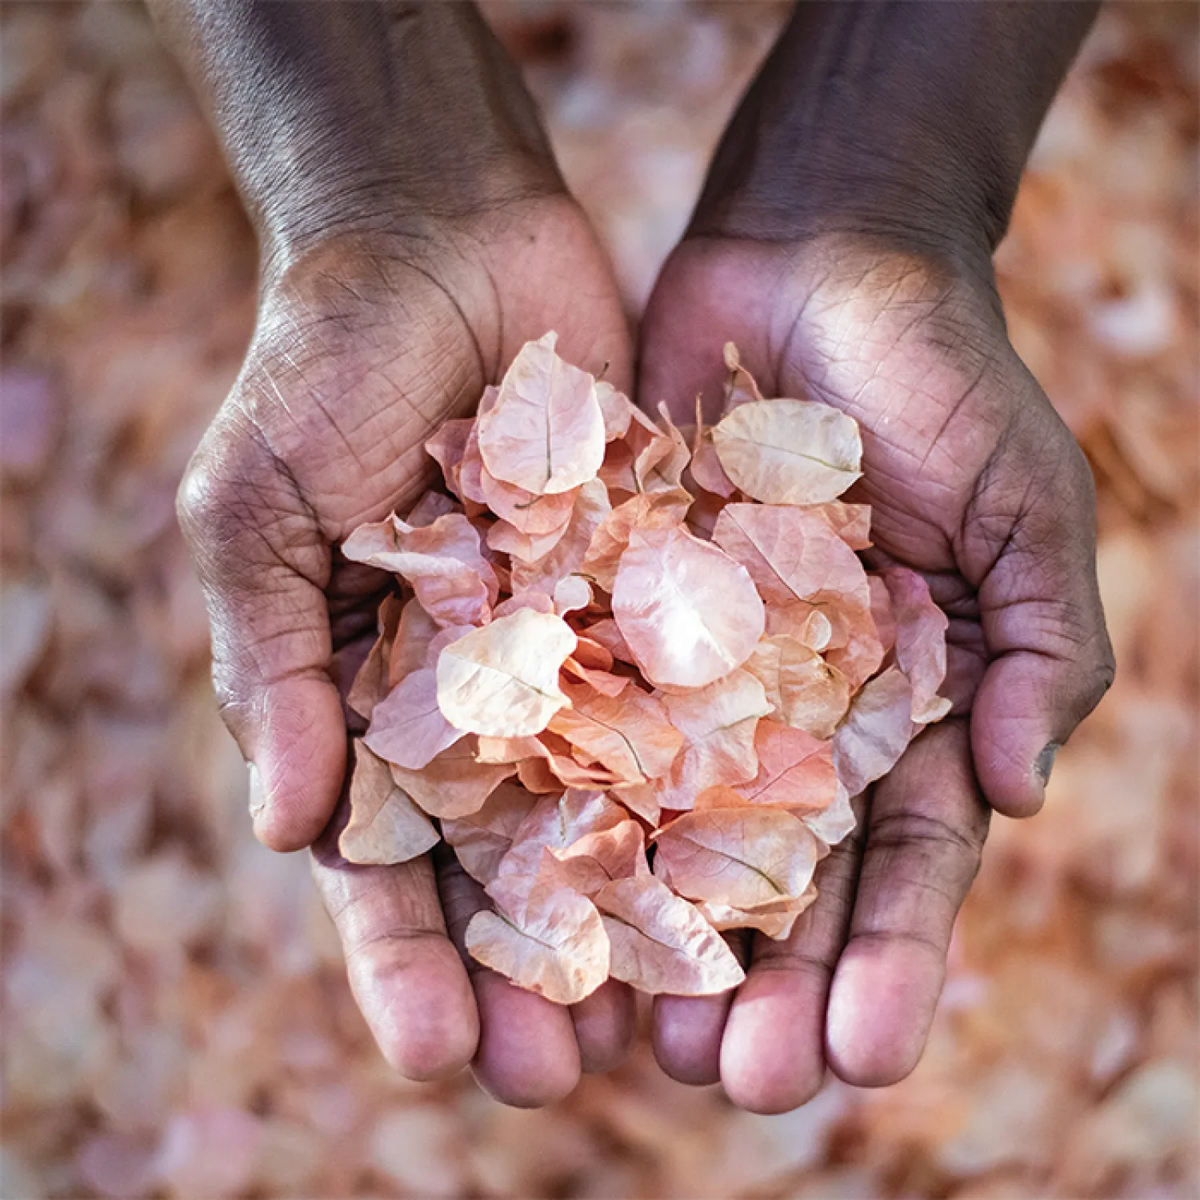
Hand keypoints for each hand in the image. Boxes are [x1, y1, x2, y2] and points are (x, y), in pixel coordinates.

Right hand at [178, 196, 635, 1104]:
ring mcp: (580, 648)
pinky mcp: (661, 589)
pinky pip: (695, 692)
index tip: (437, 1052)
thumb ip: (275, 664)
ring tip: (676, 1020)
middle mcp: (486, 695)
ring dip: (640, 910)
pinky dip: (719, 776)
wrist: (444, 241)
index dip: (404, 959)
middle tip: (564, 1080)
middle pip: (510, 861)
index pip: (384, 859)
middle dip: (533, 968)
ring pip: (617, 805)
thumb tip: (288, 828)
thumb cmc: (322, 370)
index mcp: (374, 700)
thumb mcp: (260, 512)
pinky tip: (759, 865)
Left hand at [638, 230, 1113, 1111]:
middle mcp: (797, 707)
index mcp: (904, 702)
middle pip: (784, 873)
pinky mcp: (615, 611)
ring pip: (676, 825)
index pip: (905, 856)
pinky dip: (571, 805)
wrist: (812, 262)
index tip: (866, 1057)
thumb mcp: (1021, 503)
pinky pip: (589, 718)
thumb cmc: (939, 377)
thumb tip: (1019, 795)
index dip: (892, 957)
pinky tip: (546, 896)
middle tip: (734, 1081)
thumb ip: (1038, 644)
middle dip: (772, 982)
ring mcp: (701, 666)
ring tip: (635, 1039)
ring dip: (663, 934)